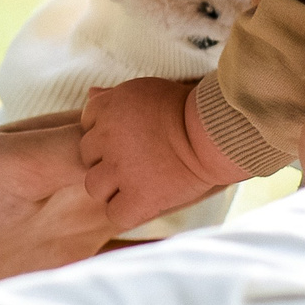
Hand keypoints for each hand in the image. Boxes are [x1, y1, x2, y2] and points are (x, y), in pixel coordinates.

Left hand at [79, 78, 243, 231]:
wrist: (217, 134)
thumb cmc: (187, 109)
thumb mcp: (146, 91)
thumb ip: (114, 95)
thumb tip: (90, 94)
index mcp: (109, 109)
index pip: (87, 124)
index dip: (106, 132)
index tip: (130, 137)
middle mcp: (108, 138)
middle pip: (87, 155)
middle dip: (107, 158)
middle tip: (136, 161)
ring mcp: (121, 169)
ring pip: (95, 186)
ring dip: (112, 187)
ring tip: (136, 182)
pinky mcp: (140, 196)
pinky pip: (116, 213)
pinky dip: (126, 212)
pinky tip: (142, 203)